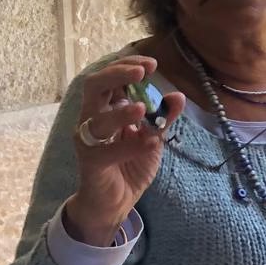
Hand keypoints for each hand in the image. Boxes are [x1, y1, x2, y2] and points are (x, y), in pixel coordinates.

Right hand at [64, 56, 185, 245]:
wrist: (117, 200)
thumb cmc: (130, 162)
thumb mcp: (153, 137)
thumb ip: (163, 117)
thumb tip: (177, 95)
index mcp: (107, 107)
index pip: (110, 77)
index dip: (127, 65)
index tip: (152, 64)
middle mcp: (92, 119)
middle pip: (93, 86)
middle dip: (116, 74)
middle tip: (142, 71)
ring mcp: (88, 140)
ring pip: (97, 119)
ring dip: (121, 112)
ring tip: (144, 109)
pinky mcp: (91, 162)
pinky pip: (107, 151)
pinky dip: (131, 146)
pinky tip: (151, 143)